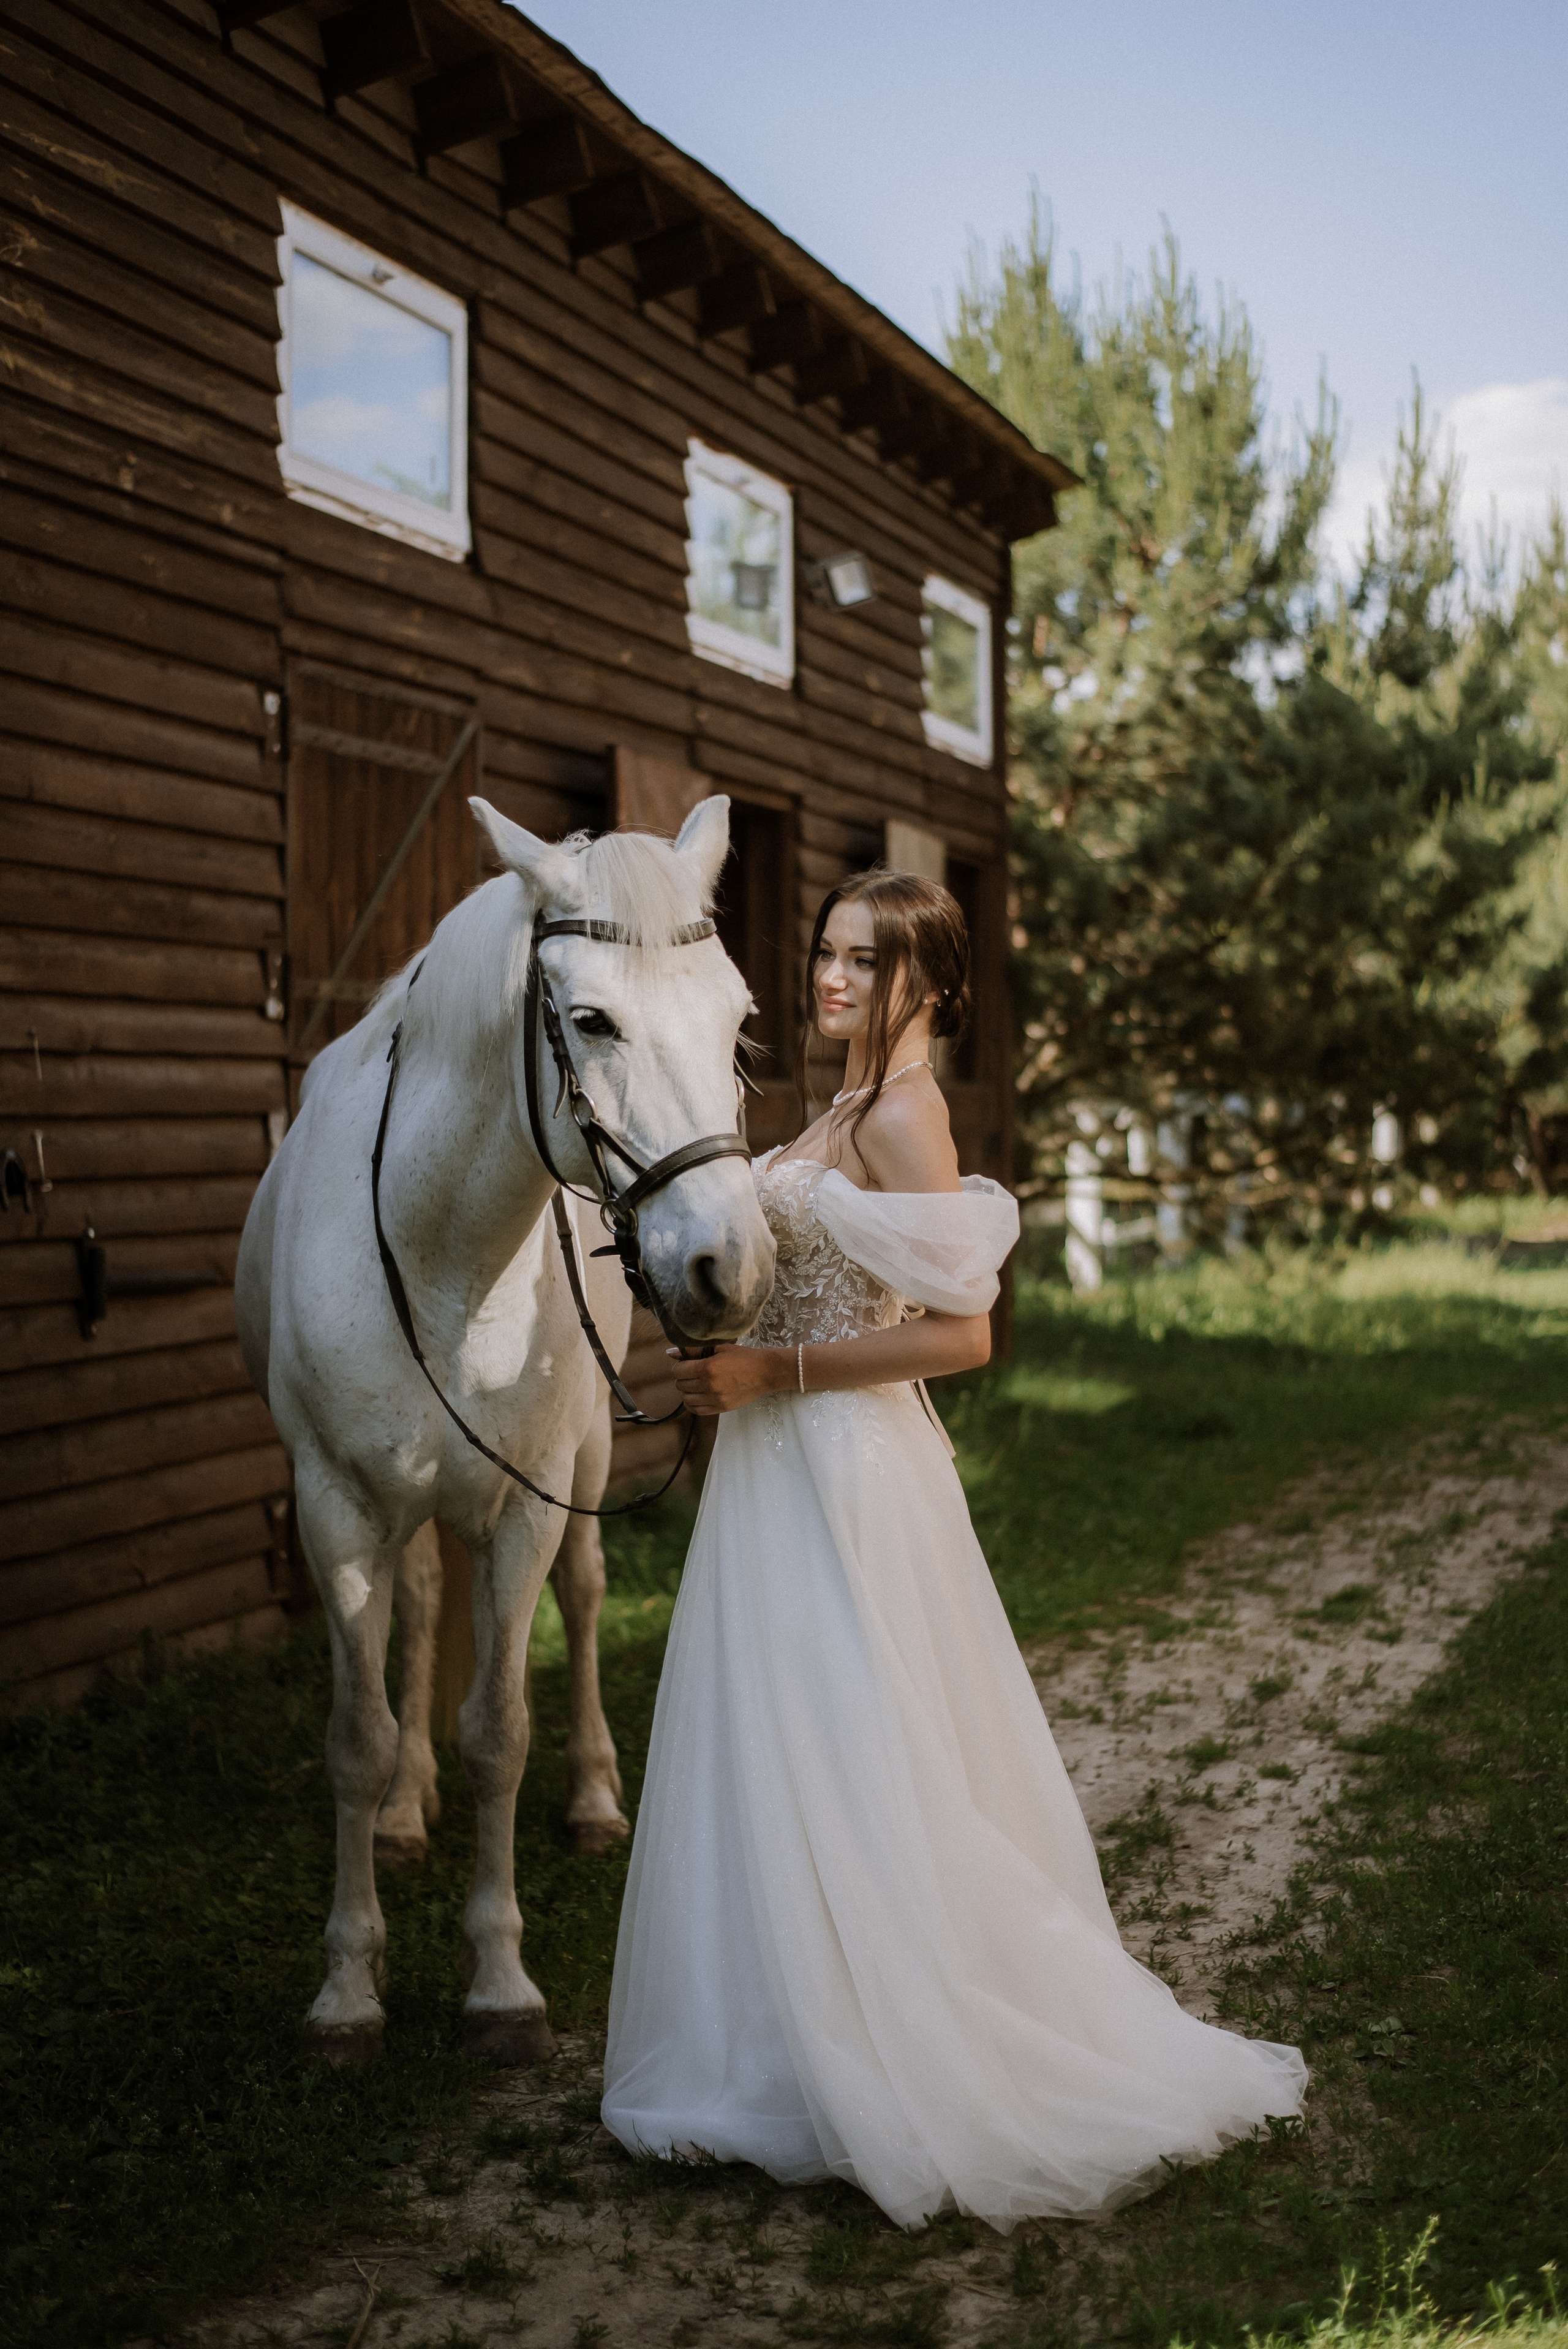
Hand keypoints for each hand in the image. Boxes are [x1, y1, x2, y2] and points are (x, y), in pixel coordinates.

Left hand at [667, 1342, 781, 1415]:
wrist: (764, 1372)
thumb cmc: (743, 1357)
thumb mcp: (720, 1348)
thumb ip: (695, 1350)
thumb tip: (671, 1353)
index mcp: (707, 1368)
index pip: (678, 1371)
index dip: (679, 1366)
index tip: (685, 1364)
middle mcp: (709, 1385)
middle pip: (681, 1385)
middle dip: (682, 1378)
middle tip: (691, 1373)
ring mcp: (714, 1399)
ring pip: (686, 1399)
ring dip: (686, 1391)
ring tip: (694, 1384)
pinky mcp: (720, 1408)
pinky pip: (697, 1410)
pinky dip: (692, 1404)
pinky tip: (697, 1396)